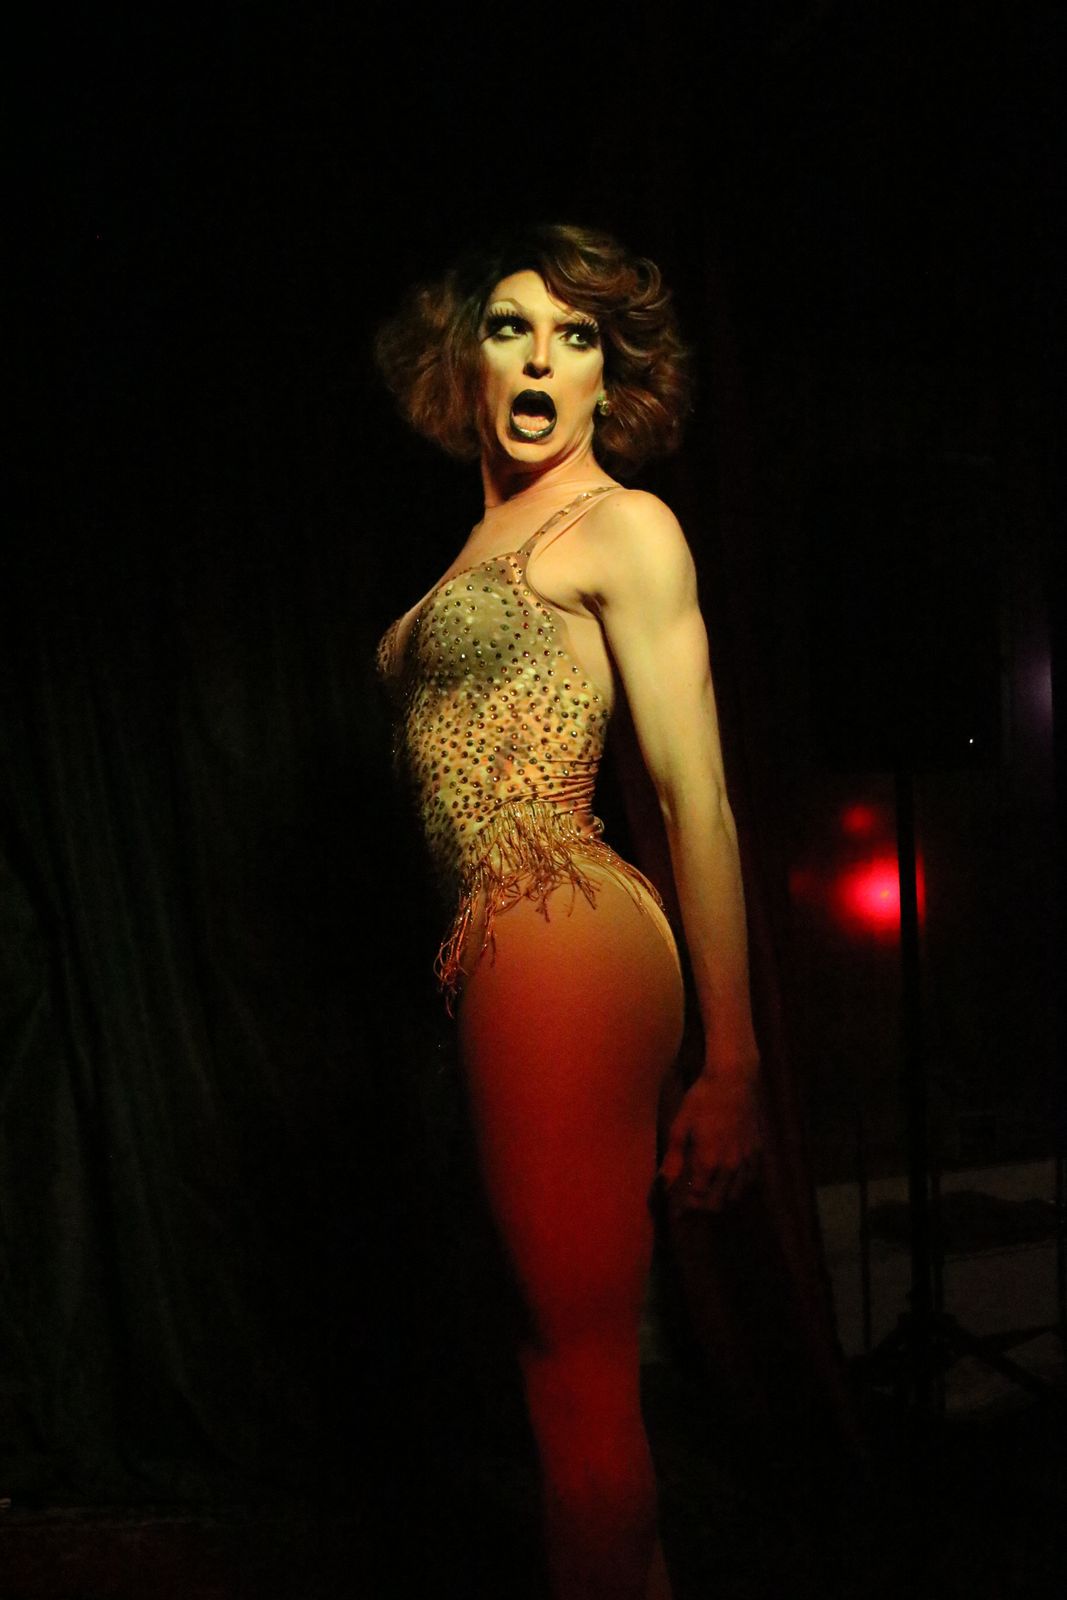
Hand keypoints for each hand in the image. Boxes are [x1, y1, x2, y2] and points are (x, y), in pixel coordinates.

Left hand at [659, 1069, 761, 1211]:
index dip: (686, 1206)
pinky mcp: (757, 1151)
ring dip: (722, 1199)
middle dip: (702, 1207)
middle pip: (718, 1202)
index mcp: (708, 1161)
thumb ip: (674, 1158)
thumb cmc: (702, 1100)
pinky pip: (751, 1179)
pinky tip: (731, 1180)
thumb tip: (665, 1182)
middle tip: (691, 1202)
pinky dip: (739, 1186)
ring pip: (737, 1194)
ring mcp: (746, 1160)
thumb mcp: (680, 1126)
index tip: (677, 1207)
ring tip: (709, 1193)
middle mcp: (730, 1167)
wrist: (734, 1080)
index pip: (697, 1197)